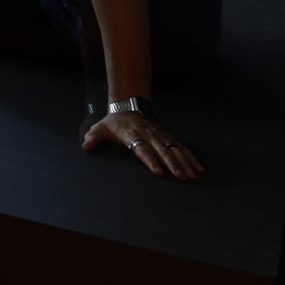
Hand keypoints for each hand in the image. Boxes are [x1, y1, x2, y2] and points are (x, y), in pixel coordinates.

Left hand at [82, 110, 202, 178]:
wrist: (128, 107)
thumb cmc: (114, 122)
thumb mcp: (101, 127)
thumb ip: (93, 136)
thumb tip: (86, 144)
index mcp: (132, 134)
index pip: (142, 148)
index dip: (150, 160)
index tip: (159, 171)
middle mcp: (148, 134)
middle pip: (162, 151)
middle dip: (173, 164)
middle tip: (181, 177)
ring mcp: (159, 135)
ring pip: (174, 149)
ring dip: (184, 162)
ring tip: (192, 175)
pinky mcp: (167, 136)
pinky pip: (180, 147)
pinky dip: (190, 157)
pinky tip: (198, 168)